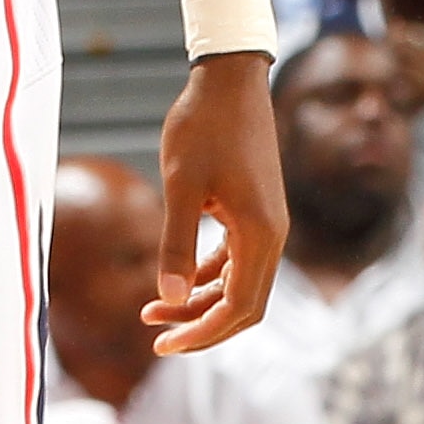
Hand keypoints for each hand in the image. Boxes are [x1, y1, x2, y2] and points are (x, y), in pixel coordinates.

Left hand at [148, 50, 285, 354]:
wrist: (229, 79)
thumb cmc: (203, 125)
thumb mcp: (181, 184)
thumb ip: (176, 242)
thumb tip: (169, 300)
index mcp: (260, 234)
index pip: (239, 309)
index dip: (203, 333)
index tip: (163, 344)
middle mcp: (271, 235)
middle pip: (244, 306)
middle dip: (201, 326)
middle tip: (156, 338)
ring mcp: (265, 224)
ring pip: (238, 284)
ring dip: (200, 302)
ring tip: (152, 312)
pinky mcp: (252, 212)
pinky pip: (234, 260)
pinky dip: (207, 276)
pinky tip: (175, 281)